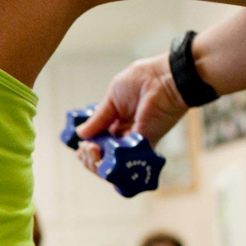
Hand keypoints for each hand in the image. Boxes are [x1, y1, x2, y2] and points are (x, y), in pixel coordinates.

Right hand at [74, 53, 188, 171]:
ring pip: (113, 165)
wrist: (165, 78)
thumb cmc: (142, 80)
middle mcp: (124, 136)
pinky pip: (128, 165)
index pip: (98, 143)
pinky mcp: (146, 147)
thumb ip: (98, 118)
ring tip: (92, 151)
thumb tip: (80, 134)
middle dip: (89, 158)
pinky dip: (113, 168)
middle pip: (102, 157)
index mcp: (115, 123)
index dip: (87, 148)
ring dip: (97, 163)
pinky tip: (101, 159)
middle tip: (87, 149)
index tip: (80, 147)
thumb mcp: (111, 98)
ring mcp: (135, 144)